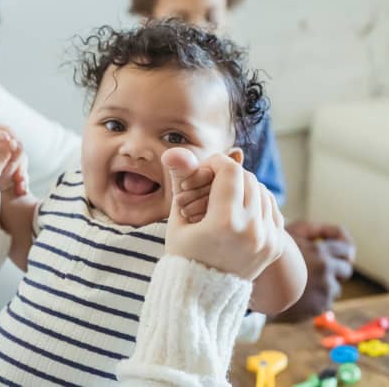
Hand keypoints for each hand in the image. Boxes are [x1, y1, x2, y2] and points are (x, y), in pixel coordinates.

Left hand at [0, 123, 18, 224]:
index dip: (1, 132)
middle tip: (16, 170)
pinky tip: (20, 186)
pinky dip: (17, 172)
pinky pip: (9, 164)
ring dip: (16, 162)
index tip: (14, 143)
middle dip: (10, 151)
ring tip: (19, 182)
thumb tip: (9, 138)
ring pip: (5, 151)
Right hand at [162, 148, 283, 280]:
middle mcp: (252, 230)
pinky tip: (239, 211)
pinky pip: (272, 209)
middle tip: (210, 184)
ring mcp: (268, 239)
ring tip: (222, 199)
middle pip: (248, 179)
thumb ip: (181, 182)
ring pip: (262, 191)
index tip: (204, 169)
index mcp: (225, 223)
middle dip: (229, 175)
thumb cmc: (183, 257)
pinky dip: (257, 203)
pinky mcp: (275, 245)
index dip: (216, 163)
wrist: (203, 298)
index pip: (231, 172)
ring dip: (243, 188)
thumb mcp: (177, 220)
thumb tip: (174, 150)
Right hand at [271, 221, 355, 321]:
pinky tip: (299, 294)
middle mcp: (326, 272)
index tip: (341, 250)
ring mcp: (323, 292)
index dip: (345, 247)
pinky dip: (315, 298)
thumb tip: (331, 234)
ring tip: (304, 281)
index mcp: (320, 252)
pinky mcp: (317, 308)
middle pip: (345, 270)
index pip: (347, 248)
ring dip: (325, 284)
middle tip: (320, 266)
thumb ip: (312, 229)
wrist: (252, 285)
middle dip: (336, 267)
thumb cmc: (269, 257)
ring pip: (335, 287)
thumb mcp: (288, 233)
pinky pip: (325, 302)